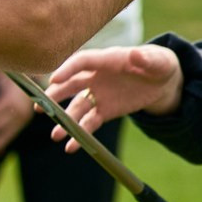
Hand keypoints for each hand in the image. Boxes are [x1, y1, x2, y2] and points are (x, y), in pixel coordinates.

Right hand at [45, 45, 184, 149]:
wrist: (162, 81)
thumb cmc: (158, 64)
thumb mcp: (159, 61)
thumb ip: (147, 59)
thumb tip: (136, 55)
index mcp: (107, 60)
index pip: (82, 62)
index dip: (68, 69)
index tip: (54, 79)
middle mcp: (96, 76)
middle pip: (71, 85)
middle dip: (54, 95)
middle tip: (39, 106)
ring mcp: (98, 94)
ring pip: (77, 107)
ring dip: (65, 121)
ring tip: (55, 135)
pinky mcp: (104, 111)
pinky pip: (89, 123)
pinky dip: (80, 135)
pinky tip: (71, 146)